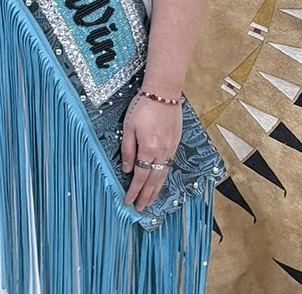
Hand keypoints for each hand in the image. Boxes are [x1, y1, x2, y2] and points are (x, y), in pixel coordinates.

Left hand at [120, 95, 181, 210]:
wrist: (164, 92)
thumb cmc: (143, 106)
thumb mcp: (128, 126)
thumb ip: (127, 149)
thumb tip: (126, 169)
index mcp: (148, 149)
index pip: (140, 177)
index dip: (134, 191)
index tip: (128, 202)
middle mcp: (162, 152)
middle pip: (153, 181)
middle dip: (146, 196)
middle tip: (140, 209)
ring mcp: (170, 149)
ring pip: (163, 175)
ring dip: (156, 191)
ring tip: (150, 202)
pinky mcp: (175, 143)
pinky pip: (168, 166)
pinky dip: (163, 177)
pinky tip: (159, 181)